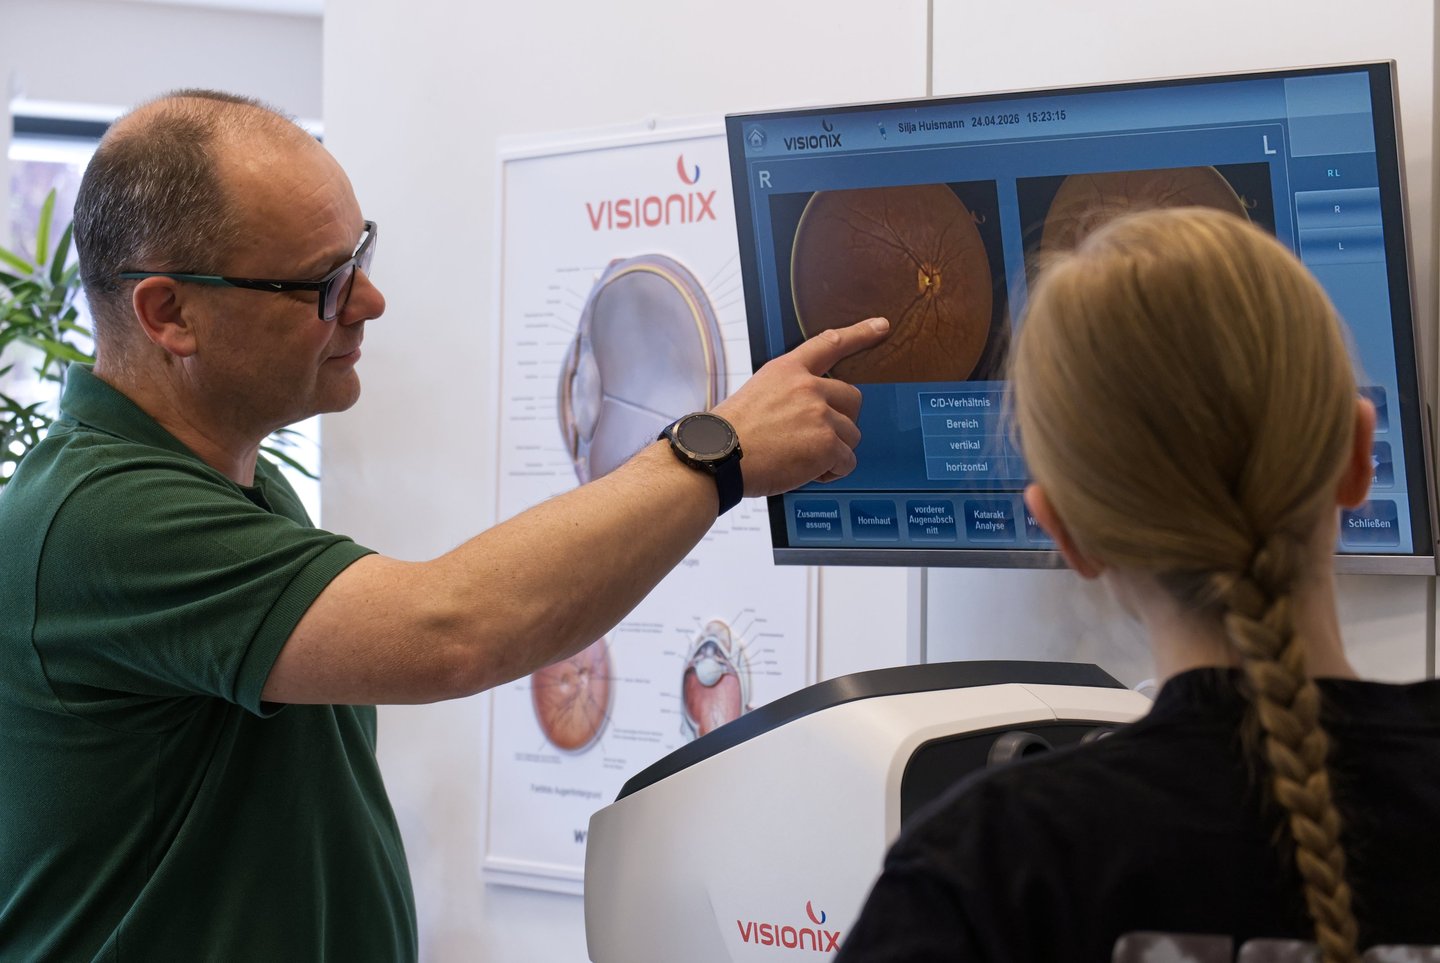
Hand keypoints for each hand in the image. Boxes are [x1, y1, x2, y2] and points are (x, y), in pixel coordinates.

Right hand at [714, 317, 889, 496]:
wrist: (718, 458)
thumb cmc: (729, 436)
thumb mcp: (756, 395)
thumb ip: (788, 395)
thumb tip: (810, 413)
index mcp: (787, 370)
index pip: (829, 343)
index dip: (860, 333)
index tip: (880, 326)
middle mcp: (808, 387)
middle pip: (852, 398)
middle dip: (842, 420)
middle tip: (818, 437)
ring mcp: (820, 414)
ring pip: (851, 434)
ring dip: (833, 450)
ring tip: (802, 459)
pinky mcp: (827, 444)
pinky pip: (847, 461)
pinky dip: (831, 472)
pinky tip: (807, 472)